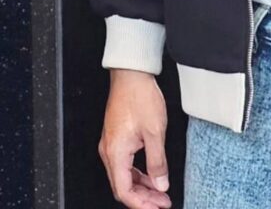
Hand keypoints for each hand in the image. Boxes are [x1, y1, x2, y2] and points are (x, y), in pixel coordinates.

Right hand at [97, 69, 171, 207]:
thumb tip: (160, 184)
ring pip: (124, 176)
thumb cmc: (140, 96)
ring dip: (141, 186)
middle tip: (162, 203)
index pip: (124, 191)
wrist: (131, 74)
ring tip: (160, 192)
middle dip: (143, 198)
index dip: (141, 204)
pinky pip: (124, 164)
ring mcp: (111, 144)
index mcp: (116, 153)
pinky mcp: (116, 137)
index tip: (157, 207)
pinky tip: (151, 175)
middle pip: (122, 186)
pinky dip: (137, 173)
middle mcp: (109, 151)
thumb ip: (157, 161)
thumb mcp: (155, 131)